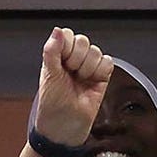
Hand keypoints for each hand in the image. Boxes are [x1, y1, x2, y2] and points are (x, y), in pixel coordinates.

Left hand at [34, 27, 114, 144]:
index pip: (67, 36)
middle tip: (70, 74)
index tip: (61, 62)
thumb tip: (57, 30)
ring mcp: (88, 68)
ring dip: (87, 67)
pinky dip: (100, 70)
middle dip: (76, 58)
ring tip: (80, 81)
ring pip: (95, 51)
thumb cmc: (52, 105)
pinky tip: (92, 81)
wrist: (64, 127)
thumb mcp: (48, 75)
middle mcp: (73, 60)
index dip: (66, 45)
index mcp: (57, 58)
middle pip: (83, 41)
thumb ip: (52, 51)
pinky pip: (107, 62)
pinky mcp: (101, 77)